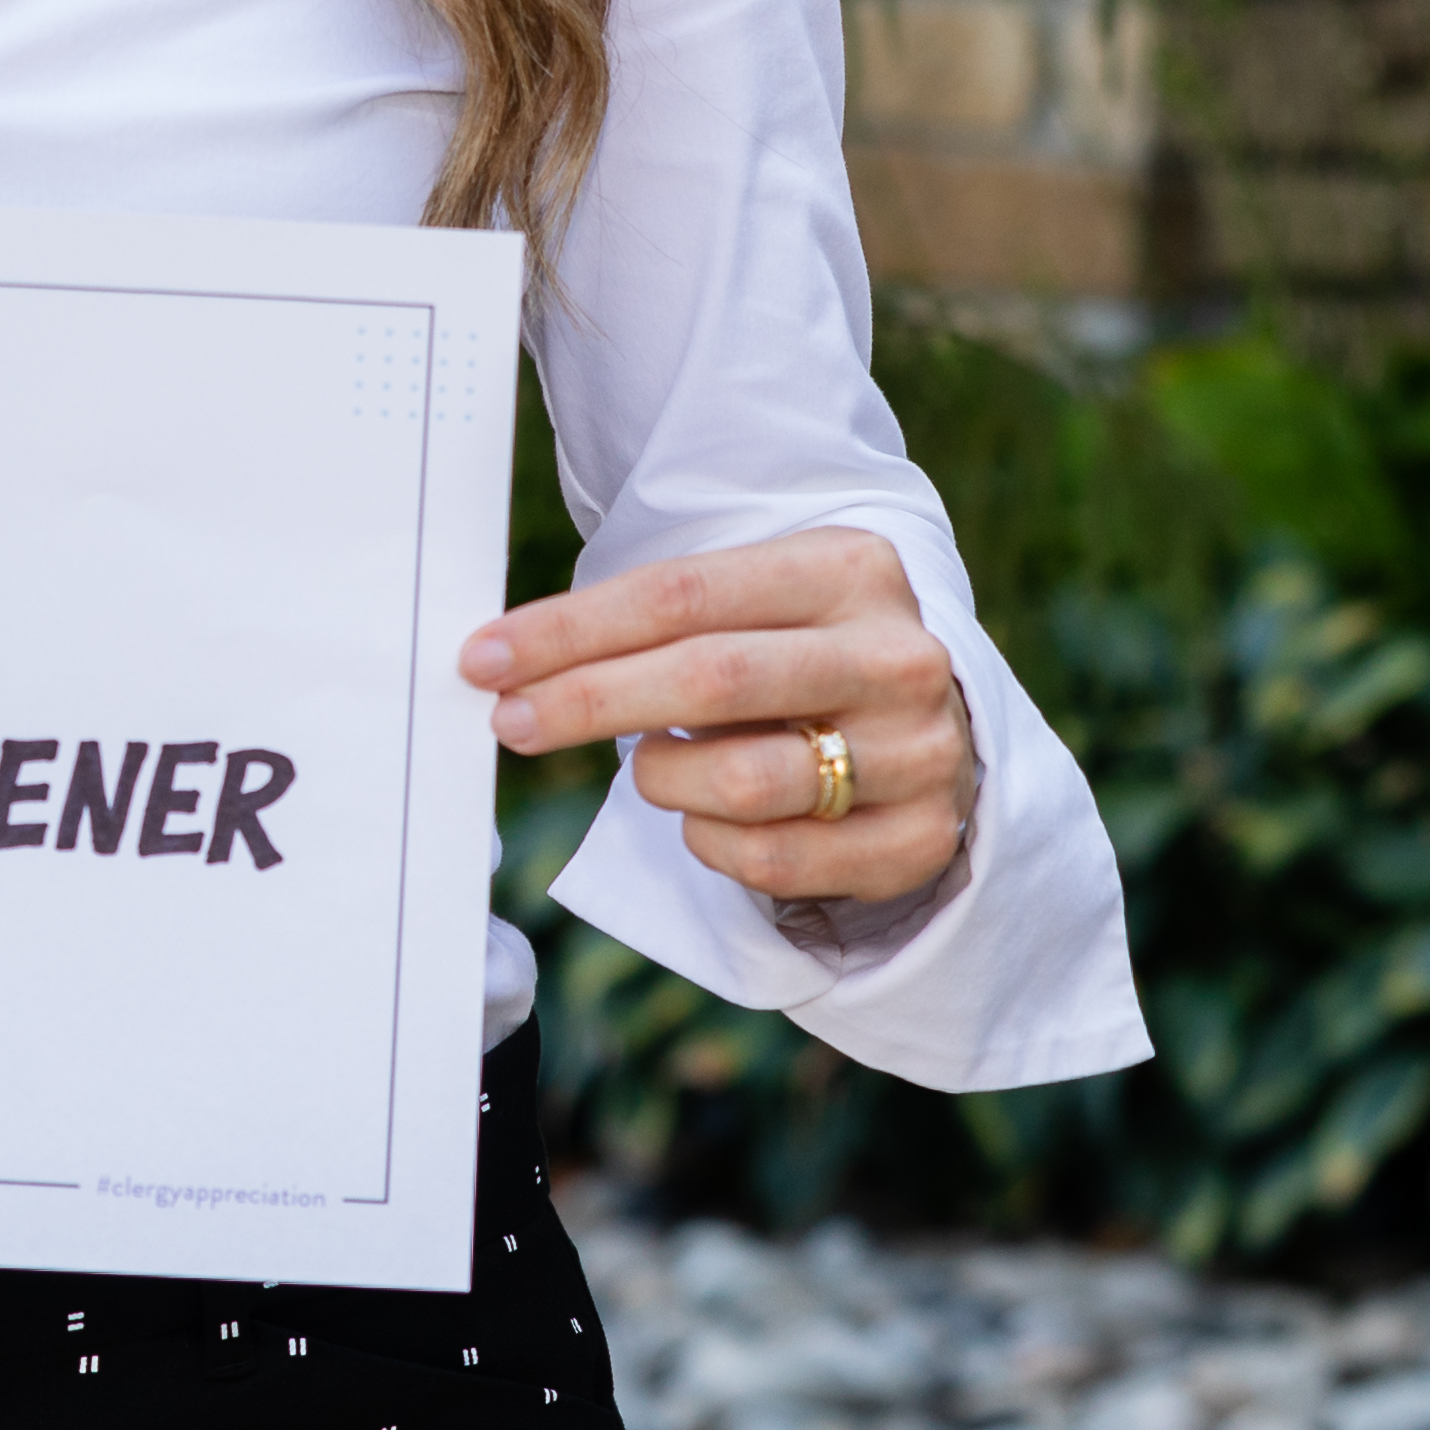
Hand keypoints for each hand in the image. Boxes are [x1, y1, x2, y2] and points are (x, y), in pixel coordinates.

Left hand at [467, 526, 980, 907]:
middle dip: (587, 701)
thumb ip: (663, 621)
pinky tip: (708, 815)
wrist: (944, 730)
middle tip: (509, 721)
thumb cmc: (806, 659)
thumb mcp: (760, 606)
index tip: (486, 657)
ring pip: (741, 781)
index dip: (572, 630)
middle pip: (709, 679)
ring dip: (661, 776)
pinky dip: (711, 842)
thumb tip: (510, 662)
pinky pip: (771, 859)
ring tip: (649, 764)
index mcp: (850, 570)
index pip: (683, 595)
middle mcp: (895, 657)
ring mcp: (918, 753)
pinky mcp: (918, 839)